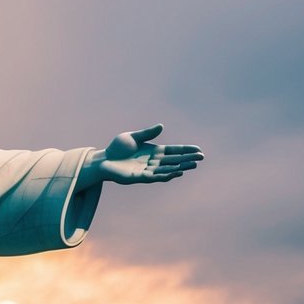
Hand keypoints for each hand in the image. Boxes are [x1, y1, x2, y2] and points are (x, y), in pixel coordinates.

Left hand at [89, 124, 203, 185]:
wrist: (102, 160)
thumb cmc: (117, 148)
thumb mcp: (133, 137)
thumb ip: (147, 133)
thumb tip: (161, 126)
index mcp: (154, 151)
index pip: (173, 150)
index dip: (186, 150)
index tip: (198, 150)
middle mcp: (153, 161)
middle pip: (174, 160)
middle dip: (187, 159)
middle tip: (201, 158)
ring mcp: (147, 170)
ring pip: (168, 169)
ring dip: (180, 167)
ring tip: (192, 166)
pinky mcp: (140, 177)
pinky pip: (156, 177)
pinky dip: (166, 175)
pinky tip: (176, 173)